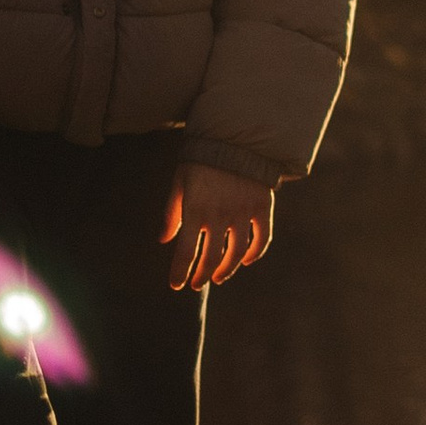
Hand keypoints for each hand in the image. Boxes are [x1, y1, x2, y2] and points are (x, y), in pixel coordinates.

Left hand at [162, 163, 274, 291]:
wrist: (234, 139)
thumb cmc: (200, 162)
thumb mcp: (180, 183)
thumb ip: (172, 213)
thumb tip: (164, 240)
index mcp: (195, 211)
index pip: (185, 253)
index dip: (180, 273)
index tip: (177, 285)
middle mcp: (219, 216)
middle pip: (210, 258)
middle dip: (202, 276)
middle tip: (197, 284)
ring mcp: (242, 213)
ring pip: (236, 253)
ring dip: (226, 270)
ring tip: (218, 277)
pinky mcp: (262, 207)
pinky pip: (262, 238)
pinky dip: (255, 253)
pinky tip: (246, 260)